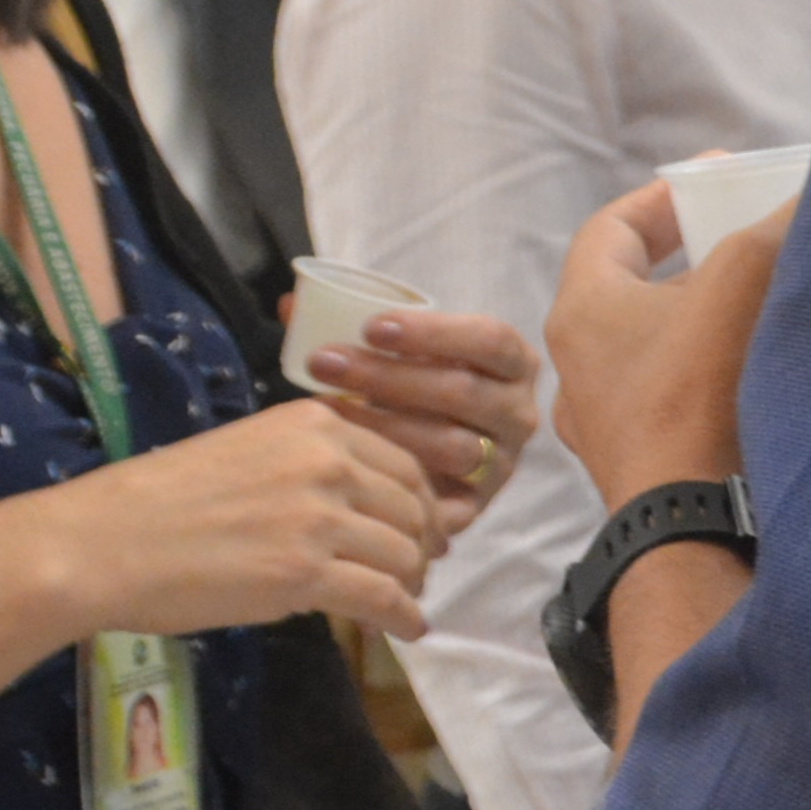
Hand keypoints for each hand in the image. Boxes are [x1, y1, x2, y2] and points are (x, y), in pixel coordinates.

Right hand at [25, 400, 441, 642]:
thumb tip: (360, 503)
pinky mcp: (305, 573)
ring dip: (412, 583)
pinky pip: (383, 597)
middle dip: (423, 543)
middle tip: (417, 570)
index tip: (423, 527)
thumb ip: (308, 466)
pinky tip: (407, 630)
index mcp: (313, 424)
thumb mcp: (247, 453)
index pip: (404, 462)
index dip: (422, 502)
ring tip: (404, 601)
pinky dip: (404, 617)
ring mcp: (318, 516)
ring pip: (405, 553)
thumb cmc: (157, 502)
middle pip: (413, 508)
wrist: (98, 544)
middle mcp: (326, 460)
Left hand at [295, 303, 541, 541]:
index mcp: (513, 363)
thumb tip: (292, 303)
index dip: (433, 332)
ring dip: (385, 425)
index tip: (371, 327)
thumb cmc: (410, 389)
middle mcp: (518, 412)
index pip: (490, 340)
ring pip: (453, 445)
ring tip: (329, 409)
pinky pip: (440, 494)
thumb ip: (354, 326)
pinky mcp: (476, 506)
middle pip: (463, 392)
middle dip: (388, 376)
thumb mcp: (400, 352)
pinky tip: (351, 459)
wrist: (424, 455)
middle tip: (324, 363)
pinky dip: (394, 477)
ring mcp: (502, 463)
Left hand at [546, 182, 782, 512]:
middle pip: (636, 290)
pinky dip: (710, 383)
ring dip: (704, 327)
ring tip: (764, 314)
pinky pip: (672, 406)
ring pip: (654, 354)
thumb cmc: (700, 393)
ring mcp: (605, 426)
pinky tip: (758, 385)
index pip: (611, 228)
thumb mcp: (742, 281)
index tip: (717, 180)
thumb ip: (773, 226)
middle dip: (698, 260)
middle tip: (752, 243)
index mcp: (582, 310)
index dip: (665, 196)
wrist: (693, 525)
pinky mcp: (640, 470)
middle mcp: (579, 368)